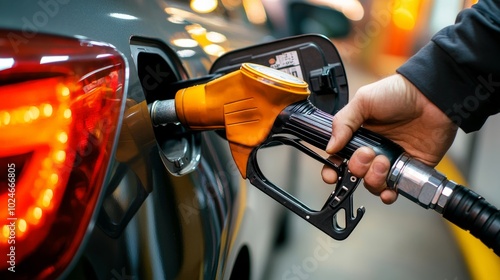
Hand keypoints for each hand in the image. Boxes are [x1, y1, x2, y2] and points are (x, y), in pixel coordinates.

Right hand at [321, 74, 457, 203]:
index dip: (332, 169)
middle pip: (354, 173)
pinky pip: (395, 190)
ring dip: (374, 179)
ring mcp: (390, 161)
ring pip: (372, 184)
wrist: (432, 97)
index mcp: (358, 136)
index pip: (338, 158)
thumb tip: (330, 147)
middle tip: (368, 153)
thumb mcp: (363, 100)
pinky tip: (389, 188)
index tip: (332, 174)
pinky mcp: (408, 169)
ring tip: (383, 162)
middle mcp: (372, 150)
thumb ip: (343, 122)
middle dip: (358, 168)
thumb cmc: (399, 93)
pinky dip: (389, 194)